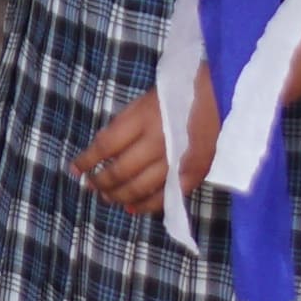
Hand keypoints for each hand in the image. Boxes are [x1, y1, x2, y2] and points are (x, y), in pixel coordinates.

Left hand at [76, 86, 216, 218]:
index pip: (105, 146)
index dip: (87, 160)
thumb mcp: (144, 101)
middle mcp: (157, 143)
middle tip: (91, 186)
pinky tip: (132, 208)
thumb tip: (102, 151)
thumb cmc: (178, 93)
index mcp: (142, 119)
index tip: (75, 169)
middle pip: (120, 171)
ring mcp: (176, 161)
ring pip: (140, 188)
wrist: (224, 94)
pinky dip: (147, 205)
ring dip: (119, 196)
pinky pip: (166, 196)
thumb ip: (124, 126)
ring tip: (107, 197)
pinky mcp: (193, 173)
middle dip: (101, 182)